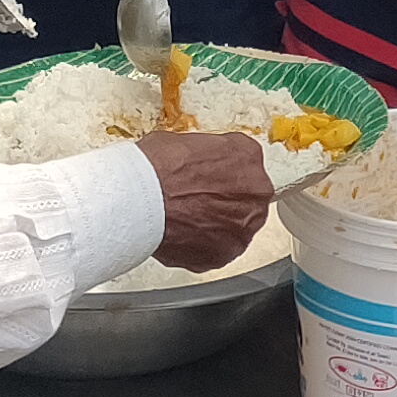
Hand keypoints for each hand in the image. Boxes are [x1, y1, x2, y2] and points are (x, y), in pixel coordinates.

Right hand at [140, 129, 274, 270]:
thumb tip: (200, 163)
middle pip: (245, 199)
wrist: (142, 199)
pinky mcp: (223, 255)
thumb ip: (209, 156)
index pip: (245, 165)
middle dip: (223, 201)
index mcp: (249, 158)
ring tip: (186, 218)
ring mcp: (241, 229)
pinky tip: (181, 233)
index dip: (224, 173)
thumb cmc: (159, 168)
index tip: (211, 177)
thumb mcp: (189, 141)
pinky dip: (201, 245)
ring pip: (233, 228)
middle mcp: (254, 195)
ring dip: (215, 225)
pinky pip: (215, 250)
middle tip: (196, 199)